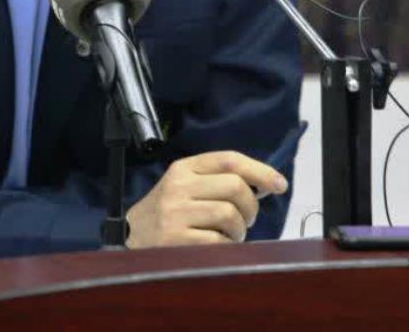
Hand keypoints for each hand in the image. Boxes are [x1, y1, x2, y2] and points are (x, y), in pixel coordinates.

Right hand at [124, 151, 288, 247]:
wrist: (128, 240)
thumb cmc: (166, 215)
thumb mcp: (184, 187)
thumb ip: (216, 182)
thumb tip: (265, 186)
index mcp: (183, 168)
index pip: (229, 159)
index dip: (260, 170)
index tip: (280, 184)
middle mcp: (178, 186)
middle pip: (234, 186)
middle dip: (250, 207)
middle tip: (246, 220)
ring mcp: (175, 212)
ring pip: (229, 213)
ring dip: (239, 229)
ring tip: (230, 236)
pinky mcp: (174, 239)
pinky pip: (218, 240)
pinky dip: (226, 246)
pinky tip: (219, 248)